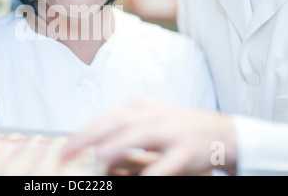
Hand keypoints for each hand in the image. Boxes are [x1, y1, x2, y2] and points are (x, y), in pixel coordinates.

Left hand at [63, 98, 236, 175]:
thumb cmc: (179, 125)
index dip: (85, 131)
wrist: (220, 131)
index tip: (66, 145)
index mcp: (141, 107)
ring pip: (142, 135)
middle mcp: (154, 115)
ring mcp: (172, 131)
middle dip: (92, 136)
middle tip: (70, 151)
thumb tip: (94, 142)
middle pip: (119, 123)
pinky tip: (142, 180)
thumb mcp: (150, 118)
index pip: (107, 117)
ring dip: (119, 145)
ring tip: (99, 156)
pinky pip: (168, 162)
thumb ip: (124, 127)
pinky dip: (154, 171)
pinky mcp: (188, 149)